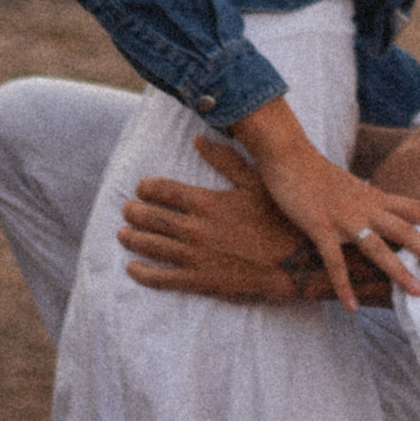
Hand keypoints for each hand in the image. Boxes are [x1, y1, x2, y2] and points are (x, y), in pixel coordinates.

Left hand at [122, 153, 317, 306]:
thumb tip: (198, 140)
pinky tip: (132, 268)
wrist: (296, 261)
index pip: (164, 191)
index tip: (141, 188)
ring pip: (153, 246)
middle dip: (134, 213)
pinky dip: (143, 273)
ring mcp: (196, 256)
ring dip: (133, 239)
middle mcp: (195, 228)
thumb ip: (225, 160)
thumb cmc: (278, 219)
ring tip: (123, 235)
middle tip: (126, 211)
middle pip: (151, 218)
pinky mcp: (201, 280)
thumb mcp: (255, 183)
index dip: (147, 188)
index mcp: (206, 201)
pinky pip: (163, 278)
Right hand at [181, 107, 419, 311]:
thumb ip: (367, 202)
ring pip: (378, 247)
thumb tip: (381, 215)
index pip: (415, 207)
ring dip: (399, 271)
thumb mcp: (350, 187)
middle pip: (405, 229)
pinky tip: (351, 307)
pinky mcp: (320, 226)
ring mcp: (344, 217)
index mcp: (374, 196)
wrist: (287, 154)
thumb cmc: (316, 172)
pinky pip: (335, 261)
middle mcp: (365, 206)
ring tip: (418, 291)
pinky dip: (343, 285)